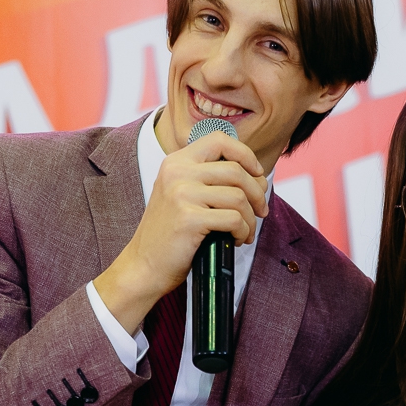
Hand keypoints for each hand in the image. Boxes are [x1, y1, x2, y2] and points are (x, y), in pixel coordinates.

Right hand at [94, 129, 267, 332]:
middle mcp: (177, 172)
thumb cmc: (170, 232)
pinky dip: (243, 231)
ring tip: (246, 231)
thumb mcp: (182, 194)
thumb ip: (210, 179)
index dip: (245, 154)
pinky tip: (236, 239)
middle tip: (261, 211)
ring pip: (238, 196)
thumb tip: (257, 177)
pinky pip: (234, 219)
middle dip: (257, 193)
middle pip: (235, 170)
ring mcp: (182, 194)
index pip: (219, 140)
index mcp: (176, 162)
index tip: (257, 174)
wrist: (144, 264)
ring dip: (251, 218)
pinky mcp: (189, 218)